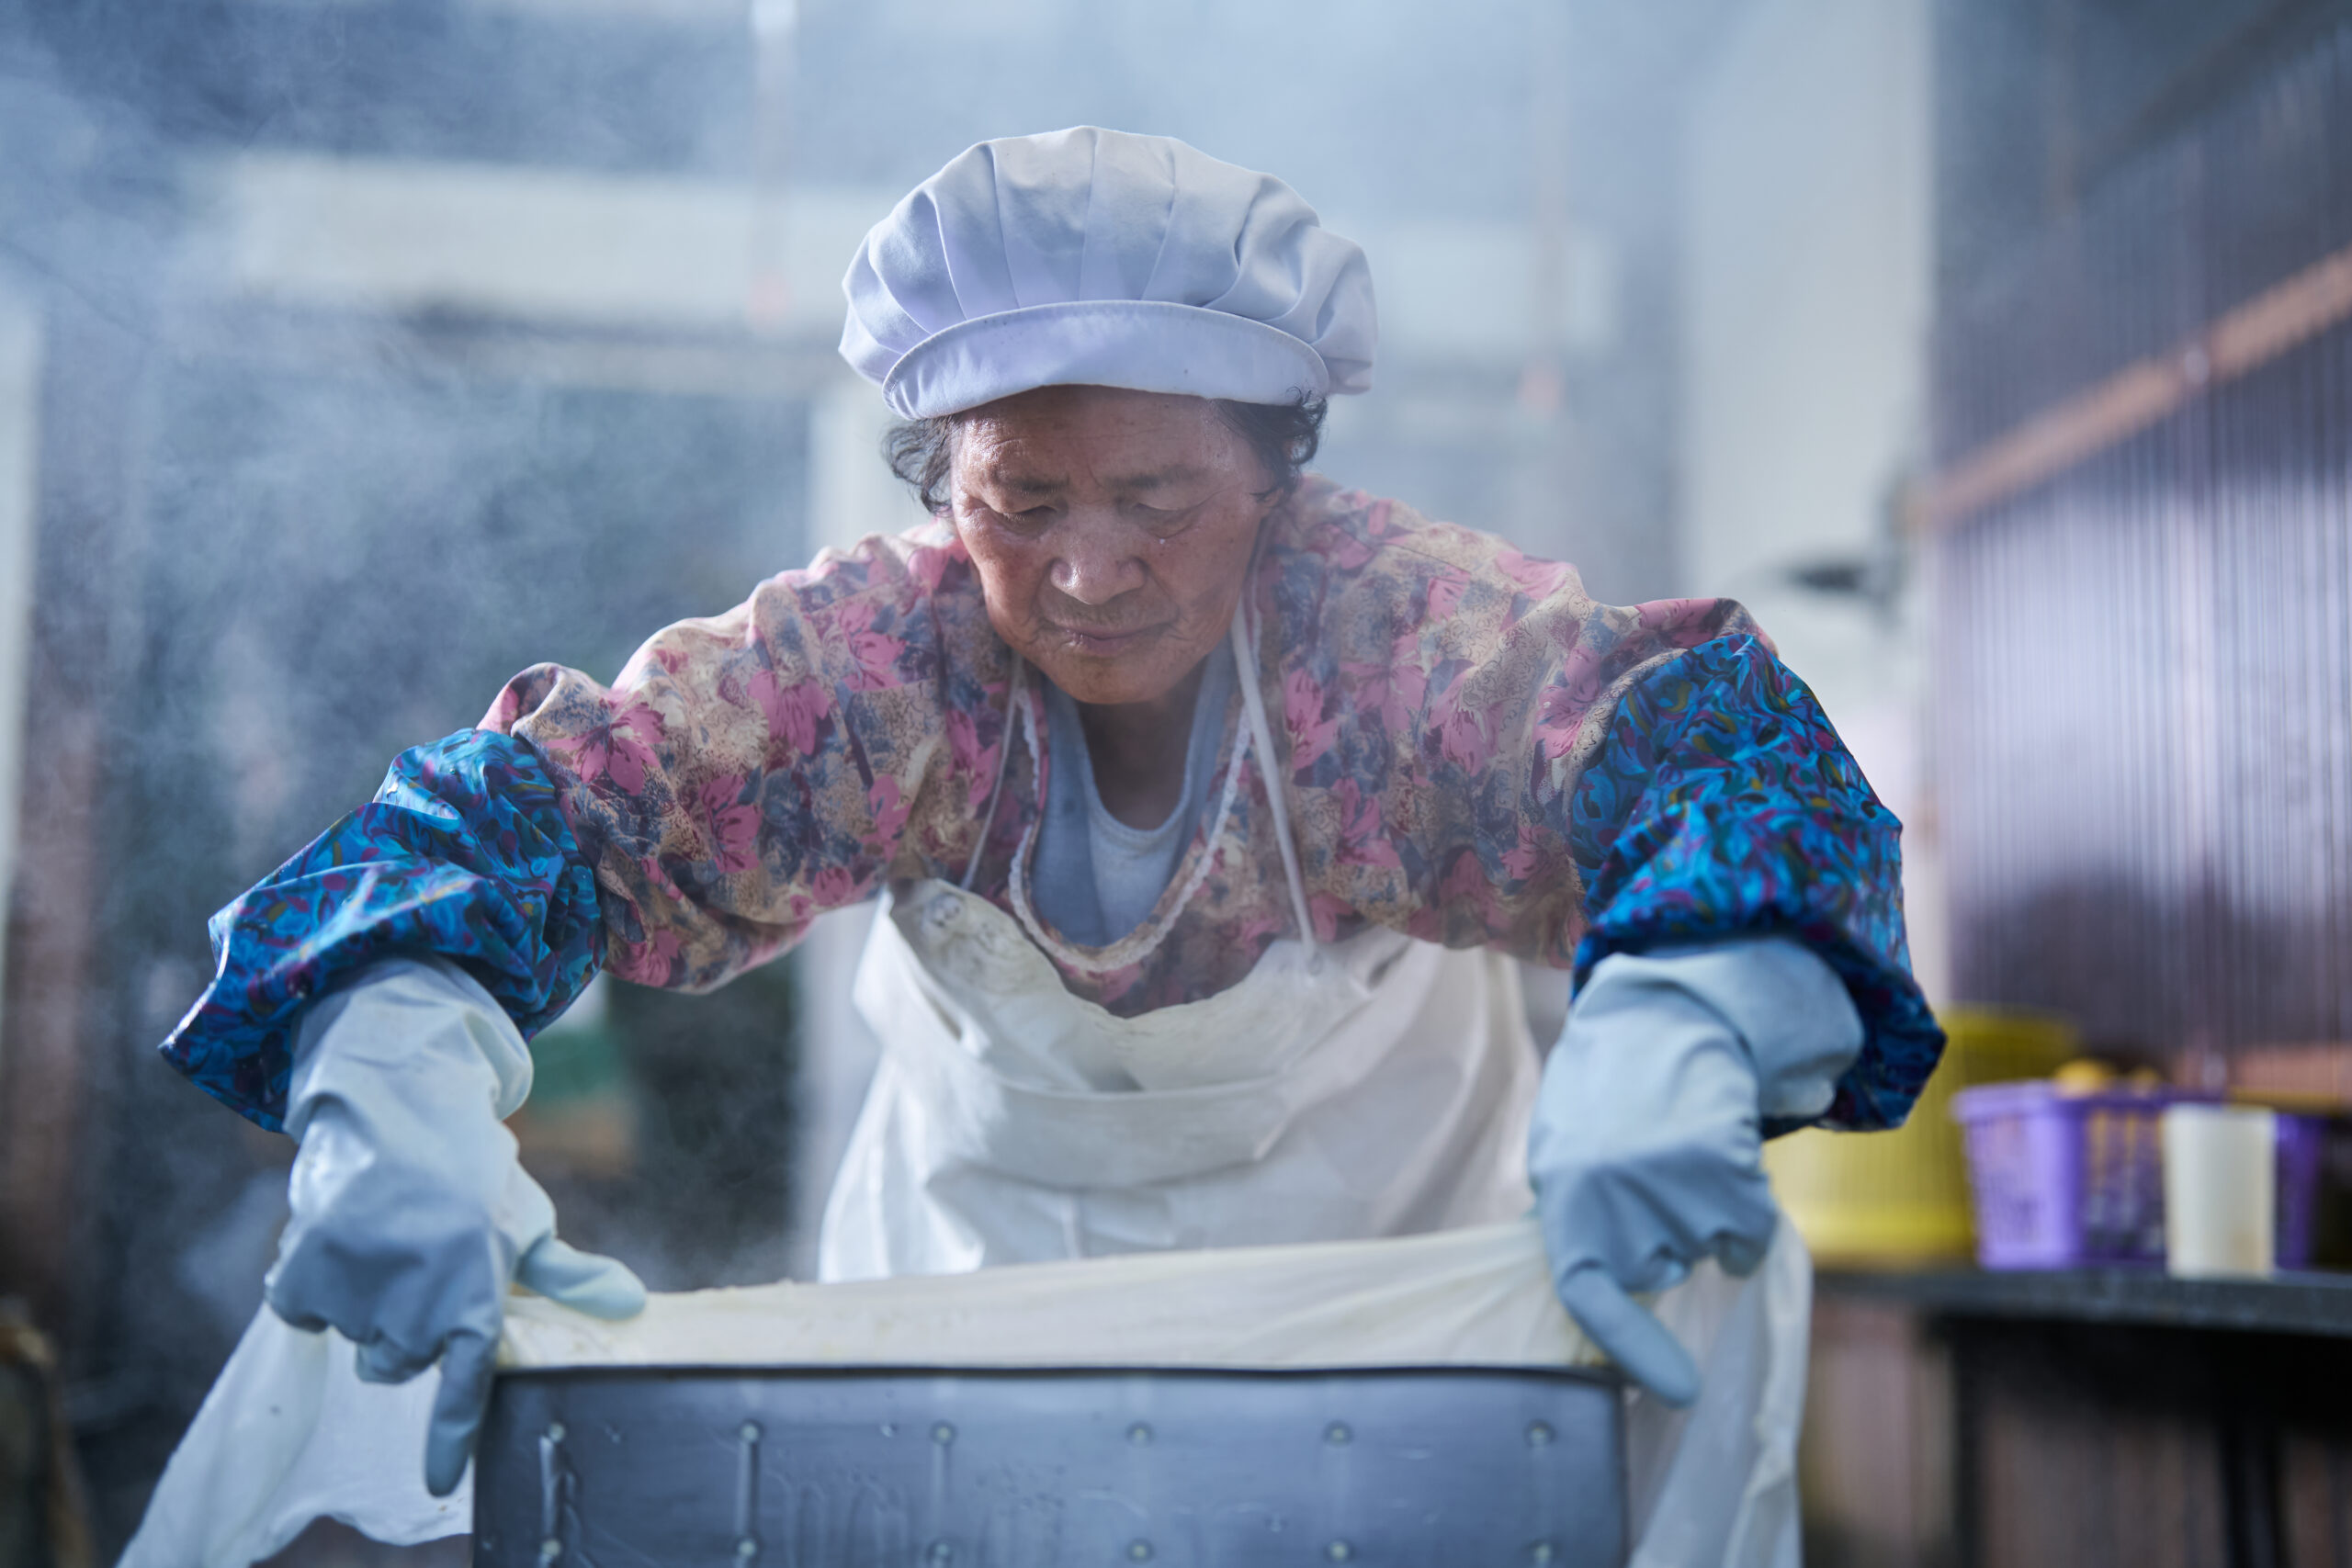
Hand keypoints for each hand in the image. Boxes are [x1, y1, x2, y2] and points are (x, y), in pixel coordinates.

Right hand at [264, 959, 644, 1494]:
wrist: (399, 1101)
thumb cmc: (471, 1172)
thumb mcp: (523, 1221)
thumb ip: (566, 1276)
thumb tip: (631, 1303)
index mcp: (478, 1293)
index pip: (462, 1385)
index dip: (450, 1438)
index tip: (441, 1483)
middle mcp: (419, 1301)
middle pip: (397, 1362)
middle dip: (404, 1324)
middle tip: (419, 1260)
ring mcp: (359, 1290)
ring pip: (353, 1337)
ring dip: (362, 1300)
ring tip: (386, 1238)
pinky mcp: (303, 1271)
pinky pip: (301, 1309)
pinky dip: (313, 1279)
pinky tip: (343, 1233)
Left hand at [1528, 941, 1860, 1403]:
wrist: (1664, 1016)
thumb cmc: (1607, 1094)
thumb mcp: (1561, 1157)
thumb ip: (1573, 1223)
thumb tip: (1593, 1290)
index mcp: (1565, 1202)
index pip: (1591, 1295)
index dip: (1633, 1351)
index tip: (1682, 1394)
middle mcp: (1612, 1200)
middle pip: (1662, 1270)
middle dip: (1662, 1237)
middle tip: (1646, 1169)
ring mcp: (1668, 1186)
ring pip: (1712, 1251)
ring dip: (1707, 1217)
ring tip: (1678, 1149)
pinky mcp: (1724, 1170)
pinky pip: (1750, 1233)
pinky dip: (1747, 1211)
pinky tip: (1720, 1154)